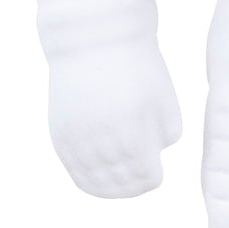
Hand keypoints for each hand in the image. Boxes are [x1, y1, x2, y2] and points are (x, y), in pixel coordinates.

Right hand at [47, 40, 182, 197]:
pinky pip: (73, 169)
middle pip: (120, 184)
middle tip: (140, 182)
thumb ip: (168, 134)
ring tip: (120, 185)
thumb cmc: (137, 66)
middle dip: (133, 186)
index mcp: (135, 135)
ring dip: (109, 188)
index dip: (154, 178)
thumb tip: (155, 158)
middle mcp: (103, 143)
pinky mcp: (60, 134)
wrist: (93, 38)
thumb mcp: (164, 98)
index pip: (146, 178)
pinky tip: (97, 178)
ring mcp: (78, 140)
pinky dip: (87, 179)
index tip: (157, 173)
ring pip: (94, 182)